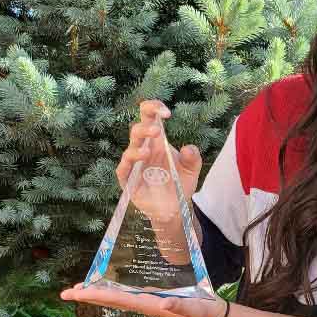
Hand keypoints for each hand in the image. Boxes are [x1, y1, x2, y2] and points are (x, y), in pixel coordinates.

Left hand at [60, 283, 227, 316]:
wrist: (211, 314)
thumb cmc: (202, 309)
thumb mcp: (193, 307)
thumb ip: (179, 306)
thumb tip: (164, 304)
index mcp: (147, 303)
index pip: (114, 297)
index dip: (93, 294)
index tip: (73, 293)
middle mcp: (143, 302)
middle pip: (110, 298)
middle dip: (88, 294)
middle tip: (67, 292)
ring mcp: (147, 300)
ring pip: (116, 296)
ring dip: (99, 292)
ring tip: (82, 288)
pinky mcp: (153, 297)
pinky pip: (127, 292)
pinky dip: (114, 288)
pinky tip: (110, 284)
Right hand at [117, 100, 201, 219]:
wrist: (175, 208)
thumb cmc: (180, 183)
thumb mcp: (192, 169)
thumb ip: (193, 157)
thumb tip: (188, 148)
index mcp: (157, 141)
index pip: (149, 117)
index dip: (154, 108)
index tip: (167, 113)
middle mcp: (143, 149)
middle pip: (137, 130)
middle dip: (146, 128)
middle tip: (158, 131)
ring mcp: (134, 164)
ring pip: (129, 149)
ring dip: (138, 148)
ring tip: (149, 152)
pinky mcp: (128, 180)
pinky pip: (123, 169)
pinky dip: (129, 164)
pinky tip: (138, 162)